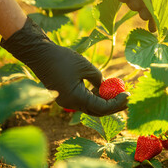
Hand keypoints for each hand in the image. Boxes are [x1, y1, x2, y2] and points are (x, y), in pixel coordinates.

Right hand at [0, 18, 128, 116]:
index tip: (127, 95)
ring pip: (91, 107)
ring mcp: (67, 102)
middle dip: (113, 106)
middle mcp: (71, 104)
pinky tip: (104, 90)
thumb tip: (106, 87)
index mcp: (76, 98)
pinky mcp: (66, 97)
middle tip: (127, 100)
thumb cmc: (62, 58)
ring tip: (119, 94)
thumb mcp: (85, 67)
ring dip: (104, 102)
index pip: (101, 108)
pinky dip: (95, 98)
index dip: (116, 103)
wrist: (39, 55)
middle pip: (97, 111)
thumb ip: (98, 79)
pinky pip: (83, 101)